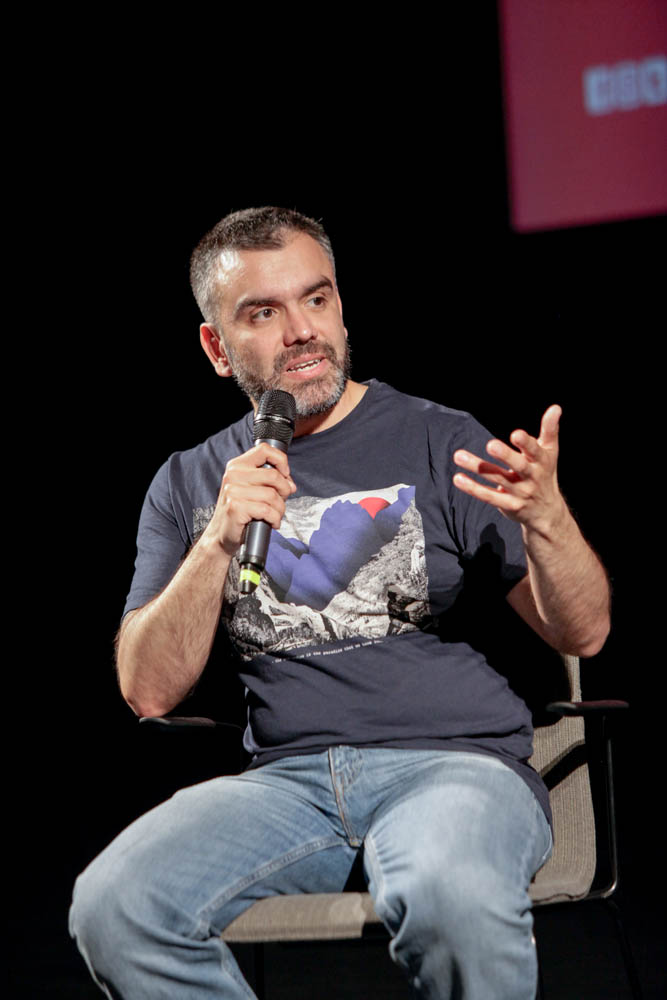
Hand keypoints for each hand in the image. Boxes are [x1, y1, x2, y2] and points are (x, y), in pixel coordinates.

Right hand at [204, 443, 296, 556]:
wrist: (221, 535)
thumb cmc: (240, 512)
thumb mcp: (252, 490)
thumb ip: (269, 482)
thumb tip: (290, 484)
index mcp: (237, 466)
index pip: (265, 449)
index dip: (281, 461)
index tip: (285, 475)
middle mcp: (233, 475)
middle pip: (274, 475)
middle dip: (285, 490)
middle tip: (281, 501)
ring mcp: (233, 491)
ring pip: (272, 495)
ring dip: (280, 509)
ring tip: (276, 516)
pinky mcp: (235, 507)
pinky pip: (267, 510)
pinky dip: (275, 519)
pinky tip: (272, 523)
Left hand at [452, 405, 565, 531]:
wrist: (546, 511)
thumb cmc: (544, 473)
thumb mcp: (549, 452)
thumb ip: (549, 430)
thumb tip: (555, 407)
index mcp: (541, 461)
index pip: (535, 451)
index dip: (526, 443)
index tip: (515, 434)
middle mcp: (531, 477)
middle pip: (519, 466)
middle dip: (506, 456)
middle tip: (491, 445)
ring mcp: (520, 492)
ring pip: (497, 478)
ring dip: (478, 467)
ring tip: (458, 456)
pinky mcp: (508, 505)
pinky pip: (489, 496)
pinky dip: (473, 488)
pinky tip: (458, 478)